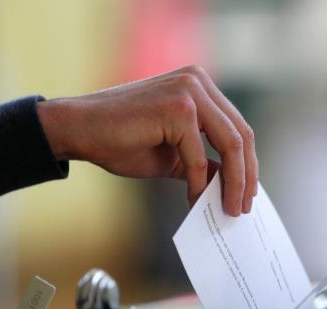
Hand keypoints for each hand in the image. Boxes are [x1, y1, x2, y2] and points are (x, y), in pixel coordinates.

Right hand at [37, 65, 257, 215]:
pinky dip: (201, 184)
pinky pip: (200, 157)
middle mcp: (198, 81)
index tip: (247, 194)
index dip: (248, 164)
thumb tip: (230, 184)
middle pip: (242, 135)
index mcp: (200, 86)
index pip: (238, 127)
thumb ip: (203, 163)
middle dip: (247, 176)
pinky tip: (195, 201)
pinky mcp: (177, 109)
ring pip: (231, 144)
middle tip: (243, 207)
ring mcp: (189, 91)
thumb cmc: (120, 141)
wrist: (79, 131)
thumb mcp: (173, 155)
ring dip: (234, 183)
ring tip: (229, 210)